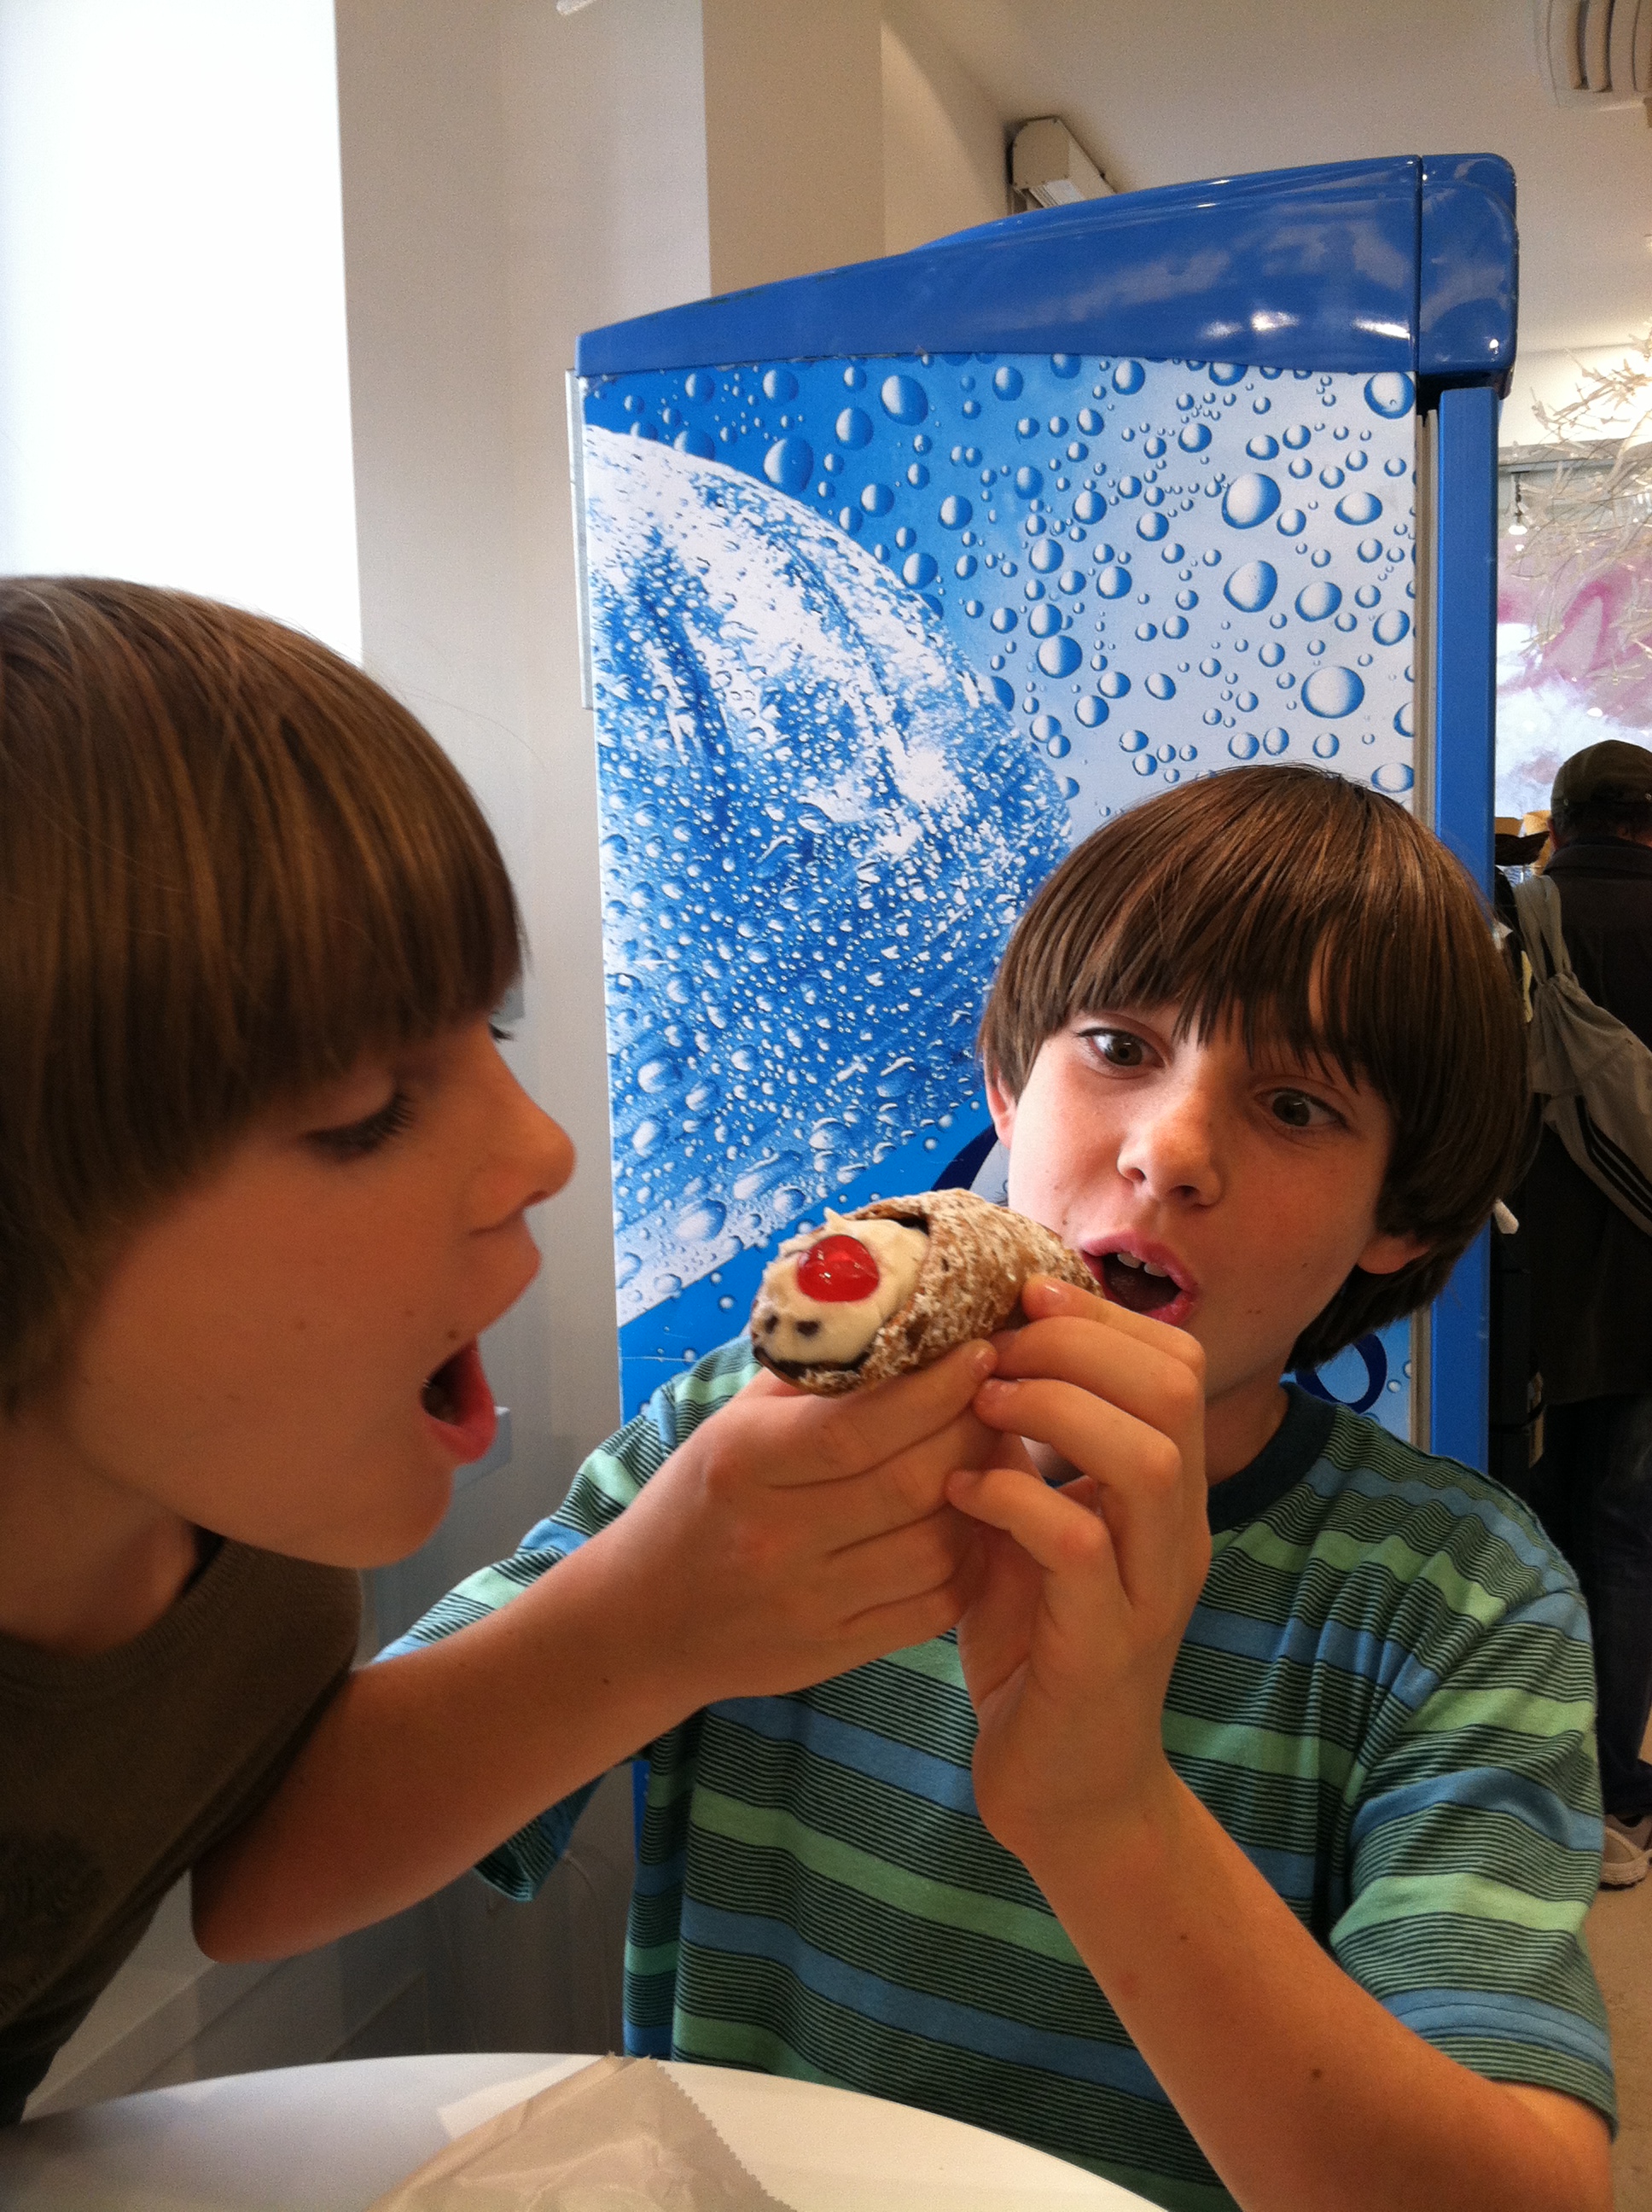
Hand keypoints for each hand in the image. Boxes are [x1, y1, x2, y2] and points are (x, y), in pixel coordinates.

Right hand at [608, 1338, 1003, 1705]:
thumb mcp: (733, 1423)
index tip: (980, 1350)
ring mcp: (809, 1603)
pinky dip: (972, 1559)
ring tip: (996, 1453)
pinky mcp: (836, 1651)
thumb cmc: (699, 1499)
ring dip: (984, 1494)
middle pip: (911, 1482)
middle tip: (1004, 1394)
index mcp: (744, 1463)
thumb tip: (902, 1310)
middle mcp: (775, 1537)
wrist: (646, 1619)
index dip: (935, 1388)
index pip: (859, 1426)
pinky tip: (975, 1521)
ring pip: (936, 1545)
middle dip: (974, 1429)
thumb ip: (814, 1375)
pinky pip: (935, 1604)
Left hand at [945, 1276, 1207, 1867]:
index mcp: (1166, 1494)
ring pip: (1145, 1457)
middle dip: (1078, 1345)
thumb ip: (1024, 1451)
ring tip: (982, 1407)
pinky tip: (961, 1496)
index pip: (1176, 1365)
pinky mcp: (1104, 1647)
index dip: (1102, 1317)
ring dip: (1054, 1410)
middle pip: (1172, 1391)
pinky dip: (1013, 1501)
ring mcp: (1149, 1590)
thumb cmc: (1037, 1648)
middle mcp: (1176, 1532)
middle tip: (997, 1347)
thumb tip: (974, 1352)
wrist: (1066, 1793)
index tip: (1021, 1299)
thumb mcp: (1030, 1527)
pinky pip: (1077, 1545)